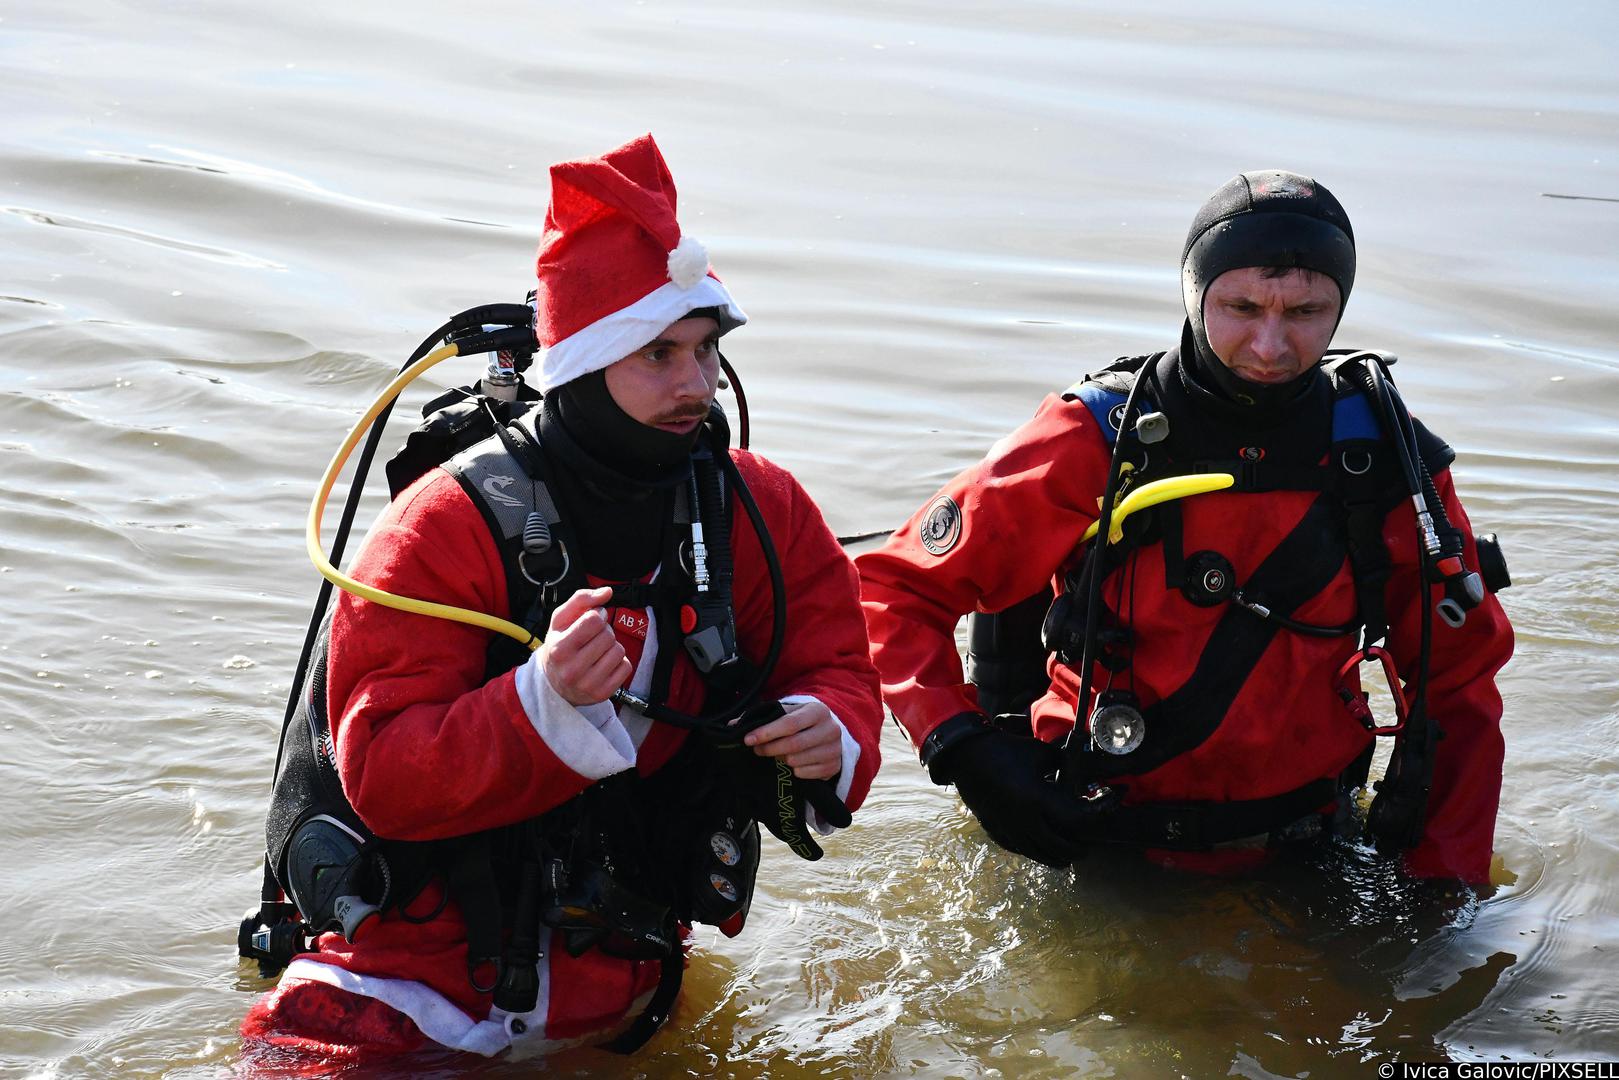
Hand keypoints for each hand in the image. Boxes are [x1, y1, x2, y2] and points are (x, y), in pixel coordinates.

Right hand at [539, 587, 630, 705]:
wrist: (554, 683)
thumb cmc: (559, 646)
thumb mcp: (560, 620)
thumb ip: (581, 599)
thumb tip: (607, 592)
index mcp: (560, 649)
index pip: (594, 620)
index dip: (596, 616)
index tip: (590, 621)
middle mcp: (572, 669)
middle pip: (608, 635)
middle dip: (604, 632)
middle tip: (591, 639)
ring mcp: (588, 684)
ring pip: (619, 650)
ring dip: (611, 647)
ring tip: (597, 652)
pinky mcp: (603, 693)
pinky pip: (626, 667)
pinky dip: (618, 662)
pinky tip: (603, 664)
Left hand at [709, 700, 851, 860]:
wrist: (829, 733)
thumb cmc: (802, 723)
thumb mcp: (787, 714)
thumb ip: (762, 717)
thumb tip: (732, 725)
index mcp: (817, 710)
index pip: (789, 723)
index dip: (766, 733)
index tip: (748, 740)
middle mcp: (830, 728)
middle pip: (794, 744)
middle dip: (770, 748)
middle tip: (757, 750)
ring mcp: (835, 748)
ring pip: (799, 760)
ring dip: (781, 760)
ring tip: (775, 756)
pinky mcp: (835, 765)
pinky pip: (808, 773)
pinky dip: (795, 771)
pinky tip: (791, 765)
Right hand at [933, 725, 1119, 867]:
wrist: (966, 756)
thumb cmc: (1006, 750)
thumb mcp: (1040, 753)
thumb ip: (1064, 764)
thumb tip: (1083, 771)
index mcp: (1037, 799)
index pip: (1077, 818)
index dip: (1098, 813)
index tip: (1107, 805)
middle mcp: (1024, 819)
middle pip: (1061, 847)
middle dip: (1079, 848)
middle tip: (1087, 844)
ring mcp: (1008, 828)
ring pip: (1040, 855)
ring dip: (1059, 856)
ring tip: (1069, 854)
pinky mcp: (996, 831)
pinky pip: (1021, 850)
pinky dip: (1036, 852)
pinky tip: (1042, 849)